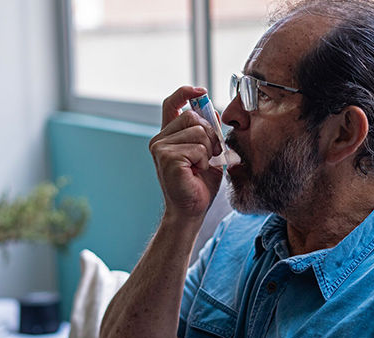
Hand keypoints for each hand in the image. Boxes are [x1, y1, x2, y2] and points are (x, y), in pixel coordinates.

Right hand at [149, 86, 223, 220]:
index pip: (172, 104)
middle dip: (209, 134)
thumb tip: (213, 111)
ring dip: (208, 150)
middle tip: (209, 155)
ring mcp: (161, 148)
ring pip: (198, 131)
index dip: (185, 93)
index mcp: (168, 136)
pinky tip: (195, 172)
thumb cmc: (199, 185)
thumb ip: (208, 131)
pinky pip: (198, 148)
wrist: (192, 210)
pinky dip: (204, 160)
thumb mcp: (208, 152)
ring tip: (200, 166)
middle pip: (193, 116)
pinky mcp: (167, 157)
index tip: (200, 91)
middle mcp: (160, 139)